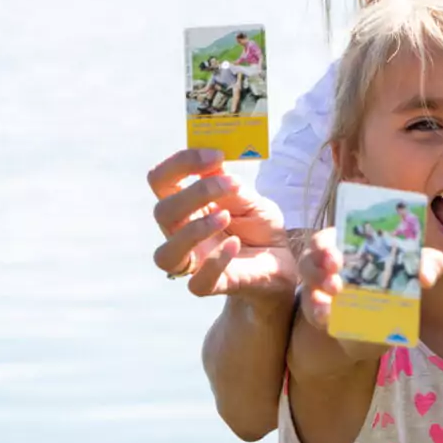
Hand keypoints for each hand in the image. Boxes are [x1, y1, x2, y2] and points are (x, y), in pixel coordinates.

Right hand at [147, 148, 292, 296]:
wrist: (281, 264)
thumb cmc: (260, 228)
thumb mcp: (251, 198)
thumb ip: (231, 185)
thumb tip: (215, 162)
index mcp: (187, 206)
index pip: (162, 180)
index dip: (182, 163)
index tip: (216, 156)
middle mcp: (182, 234)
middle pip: (162, 212)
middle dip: (195, 193)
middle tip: (231, 184)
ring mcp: (194, 262)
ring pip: (165, 255)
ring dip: (194, 231)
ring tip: (225, 217)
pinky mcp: (212, 286)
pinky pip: (197, 283)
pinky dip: (216, 261)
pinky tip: (235, 245)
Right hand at [296, 229, 442, 345]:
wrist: (385, 321)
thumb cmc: (396, 280)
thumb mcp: (414, 270)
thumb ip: (428, 265)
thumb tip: (425, 277)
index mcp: (348, 245)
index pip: (328, 237)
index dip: (326, 243)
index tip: (335, 254)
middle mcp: (328, 263)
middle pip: (313, 256)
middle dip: (321, 262)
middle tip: (336, 271)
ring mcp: (320, 288)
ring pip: (309, 281)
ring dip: (318, 286)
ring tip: (333, 296)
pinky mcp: (320, 312)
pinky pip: (312, 310)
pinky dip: (318, 313)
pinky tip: (327, 318)